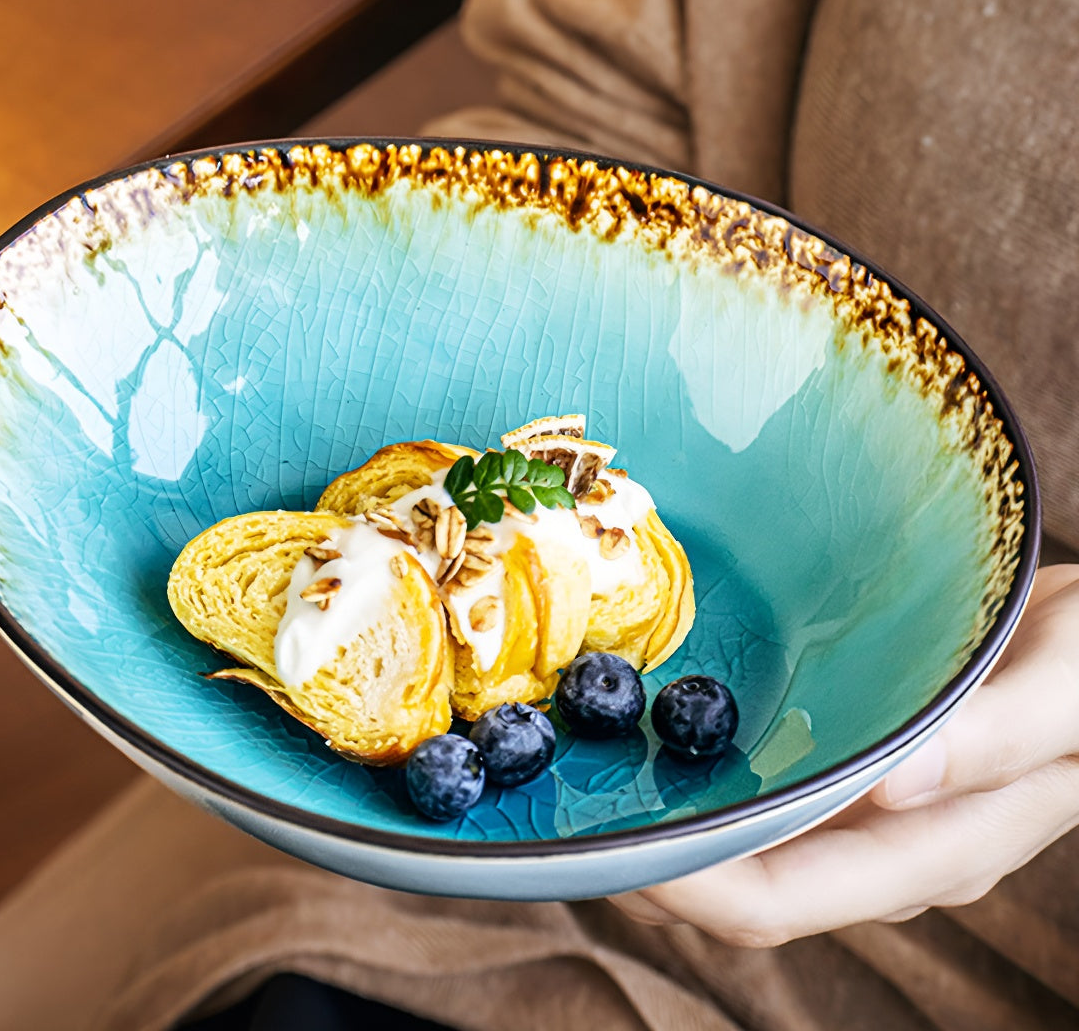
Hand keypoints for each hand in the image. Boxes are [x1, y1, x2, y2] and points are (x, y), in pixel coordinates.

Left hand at [610, 564, 1078, 946]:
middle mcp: (885, 844)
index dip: (681, 888)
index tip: (602, 847)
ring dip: (670, 815)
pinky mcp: (861, 766)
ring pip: (746, 838)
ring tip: (591, 765)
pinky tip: (665, 723)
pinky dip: (708, 768)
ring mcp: (869, 810)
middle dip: (650, 857)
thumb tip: (889, 786)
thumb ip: (996, 741)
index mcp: (931, 849)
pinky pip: (768, 786)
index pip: (776, 901)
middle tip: (563, 801)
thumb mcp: (1070, 690)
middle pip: (740, 883)